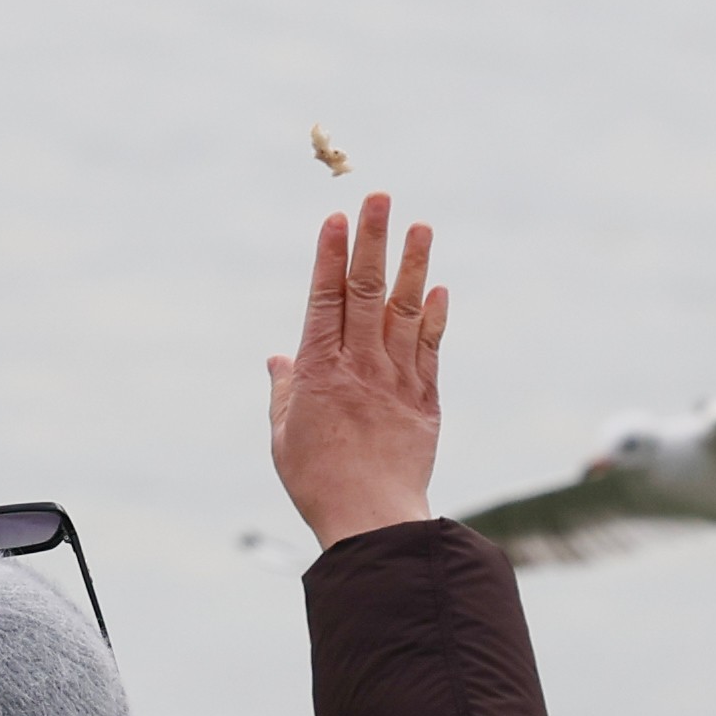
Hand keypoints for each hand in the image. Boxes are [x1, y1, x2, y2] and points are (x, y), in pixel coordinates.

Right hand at [267, 190, 444, 549]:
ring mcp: (396, 378)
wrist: (371, 517)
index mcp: (318, 371)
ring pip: (404, 310)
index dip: (330, 255)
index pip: (325, 299)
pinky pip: (431, 347)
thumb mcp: (283, 434)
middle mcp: (359, 365)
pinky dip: (434, 315)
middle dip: (373, 240)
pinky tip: (437, 287)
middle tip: (379, 198)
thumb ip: (284, 390)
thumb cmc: (317, 480)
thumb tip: (278, 357)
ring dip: (413, 264)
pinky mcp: (425, 398)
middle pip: (367, 291)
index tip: (336, 219)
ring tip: (420, 225)